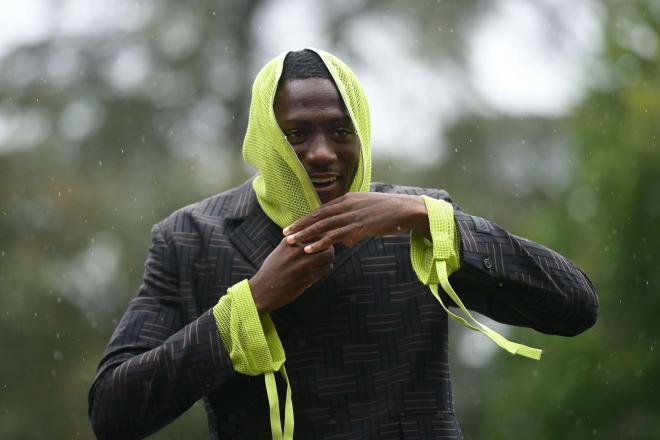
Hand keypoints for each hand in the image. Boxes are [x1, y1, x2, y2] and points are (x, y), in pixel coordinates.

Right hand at [249, 238, 334, 313]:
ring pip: (329, 254)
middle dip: (328, 247)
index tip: (321, 242)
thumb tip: (311, 238)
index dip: (321, 237)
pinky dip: (327, 270)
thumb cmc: (271, 271)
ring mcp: (303, 263)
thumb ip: (294, 243)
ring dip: (329, 259)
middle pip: (324, 241)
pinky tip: (321, 272)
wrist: (262, 291)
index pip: (315, 231)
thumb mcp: (279, 251)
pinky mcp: (307, 277)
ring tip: (326, 263)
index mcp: (290, 241)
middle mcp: (297, 250)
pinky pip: (326, 269)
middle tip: (327, 253)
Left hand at [283, 193, 429, 253]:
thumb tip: (347, 239)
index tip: (293, 225)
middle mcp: (347, 205)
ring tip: (291, 242)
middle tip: (284, 234)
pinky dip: (320, 243)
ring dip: (305, 235)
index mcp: (348, 199)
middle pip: (318, 217)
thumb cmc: (390, 214)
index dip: (306, 218)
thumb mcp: (368, 217)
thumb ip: (355, 227)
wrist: (407, 210)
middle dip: (300, 226)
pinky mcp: (359, 225)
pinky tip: (309, 249)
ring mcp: (352, 215)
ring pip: (323, 226)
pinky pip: (335, 236)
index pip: (322, 210)